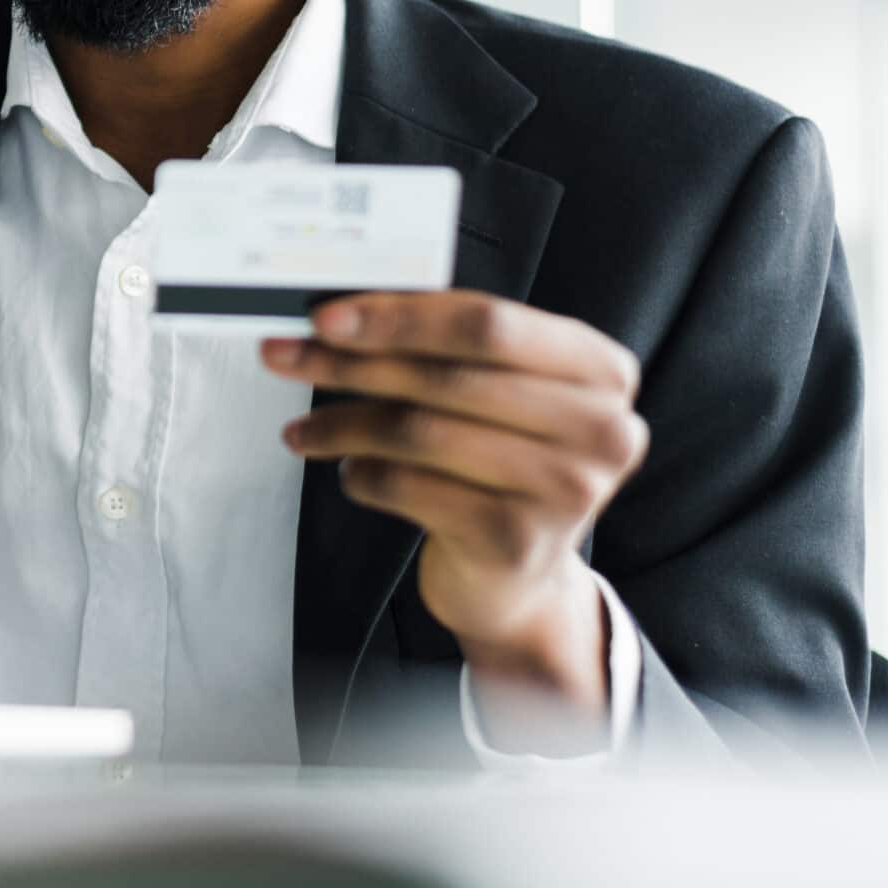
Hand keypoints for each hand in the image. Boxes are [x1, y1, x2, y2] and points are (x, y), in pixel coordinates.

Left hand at [262, 292, 646, 732]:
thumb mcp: (498, 394)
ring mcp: (566, 489)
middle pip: (448, 375)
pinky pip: (410, 488)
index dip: (399, 315)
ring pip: (421, 431)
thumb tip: (344, 311)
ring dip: (342, 424)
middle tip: (287, 355)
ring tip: (302, 429)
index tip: (327, 314)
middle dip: (353, 362)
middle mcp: (600, 427)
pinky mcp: (517, 540)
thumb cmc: (498, 464)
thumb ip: (448, 346)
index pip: (486, 321)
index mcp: (599, 369)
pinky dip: (363, 476)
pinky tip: (349, 473)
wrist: (517, 577)